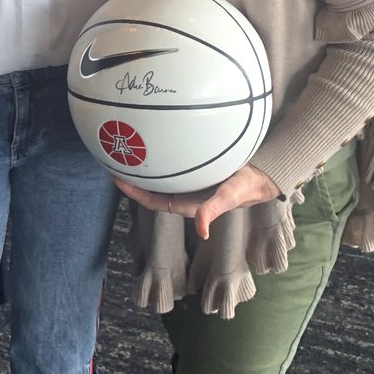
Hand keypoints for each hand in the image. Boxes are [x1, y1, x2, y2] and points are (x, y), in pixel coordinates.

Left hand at [114, 163, 280, 240]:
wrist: (260, 175)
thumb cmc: (245, 187)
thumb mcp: (230, 196)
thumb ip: (214, 210)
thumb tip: (202, 231)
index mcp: (188, 203)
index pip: (154, 200)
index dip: (134, 193)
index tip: (116, 179)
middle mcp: (185, 193)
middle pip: (151, 189)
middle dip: (133, 178)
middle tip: (113, 159)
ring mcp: (189, 182)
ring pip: (160, 177)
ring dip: (145, 168)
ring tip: (127, 151)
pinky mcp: (195, 171)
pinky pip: (171, 166)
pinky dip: (160, 158)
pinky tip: (153, 142)